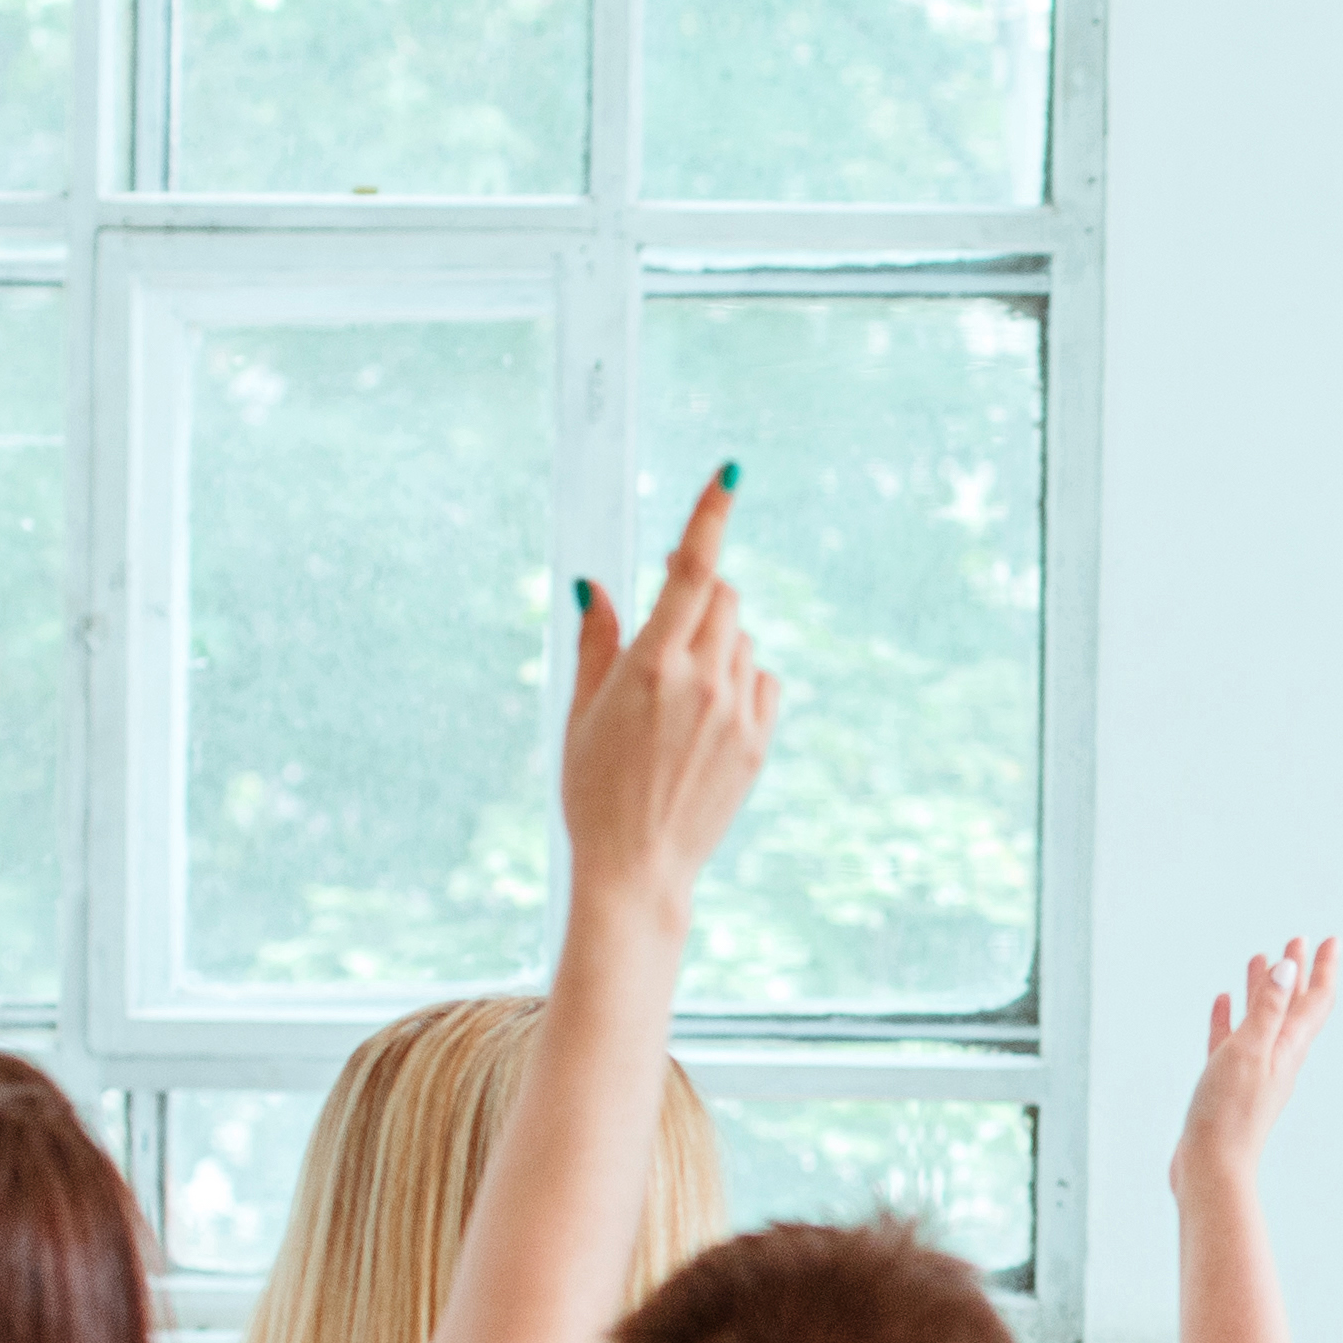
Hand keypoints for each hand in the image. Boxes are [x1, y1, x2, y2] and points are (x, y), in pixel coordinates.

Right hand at [565, 469, 779, 934]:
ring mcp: (739, 712)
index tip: (729, 474)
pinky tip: (709, 712)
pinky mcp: (760, 742)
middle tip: (670, 609)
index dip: (710, 516)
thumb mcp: (579, 710)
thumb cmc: (591, 790)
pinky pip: (762, 679)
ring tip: (676, 692)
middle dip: (700, 588)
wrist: (637, 869)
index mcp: (652, 665)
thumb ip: (596, 641)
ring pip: (741, 639)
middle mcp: (704, 681)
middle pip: (724, 596)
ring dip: (715, 640)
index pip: (693, 570)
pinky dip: (741, 677)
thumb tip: (596, 586)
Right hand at [1172, 936, 1340, 1197]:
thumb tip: (1289, 967)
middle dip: (1297, 972)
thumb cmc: (1229, 1113)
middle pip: (1293, 1006)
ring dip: (1263, 989)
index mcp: (1289, 1049)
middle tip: (1298, 940)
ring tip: (1258, 959)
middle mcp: (1277, 1058)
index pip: (1315, 1000)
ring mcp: (1252, 1072)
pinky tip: (1222, 1001)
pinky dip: (1230, 1017)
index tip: (1331, 940)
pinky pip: (1232, 1041)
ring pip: (1262, 1020)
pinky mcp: (1227, 1086)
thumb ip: (1268, 1009)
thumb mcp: (1250, 1051)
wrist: (1210, 1168)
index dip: (1324, 968)